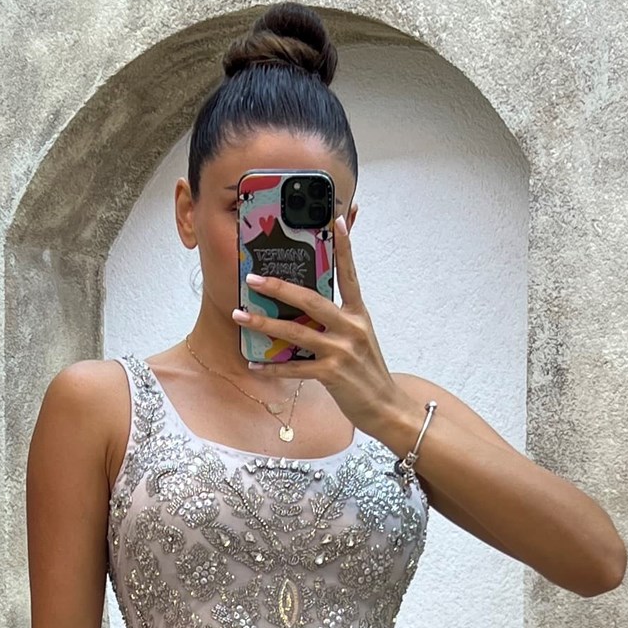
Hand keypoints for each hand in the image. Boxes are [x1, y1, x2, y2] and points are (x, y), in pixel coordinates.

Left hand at [236, 219, 417, 453]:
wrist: (386, 408)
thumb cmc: (368, 373)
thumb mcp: (359, 340)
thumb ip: (337, 322)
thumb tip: (305, 309)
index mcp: (358, 315)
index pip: (350, 274)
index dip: (345, 247)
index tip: (337, 219)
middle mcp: (351, 327)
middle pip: (311, 300)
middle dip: (279, 288)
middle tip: (252, 279)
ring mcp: (342, 351)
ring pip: (296, 332)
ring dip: (264, 324)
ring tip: (241, 316)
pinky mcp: (333, 374)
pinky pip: (296, 367)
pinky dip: (273, 367)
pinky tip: (255, 364)